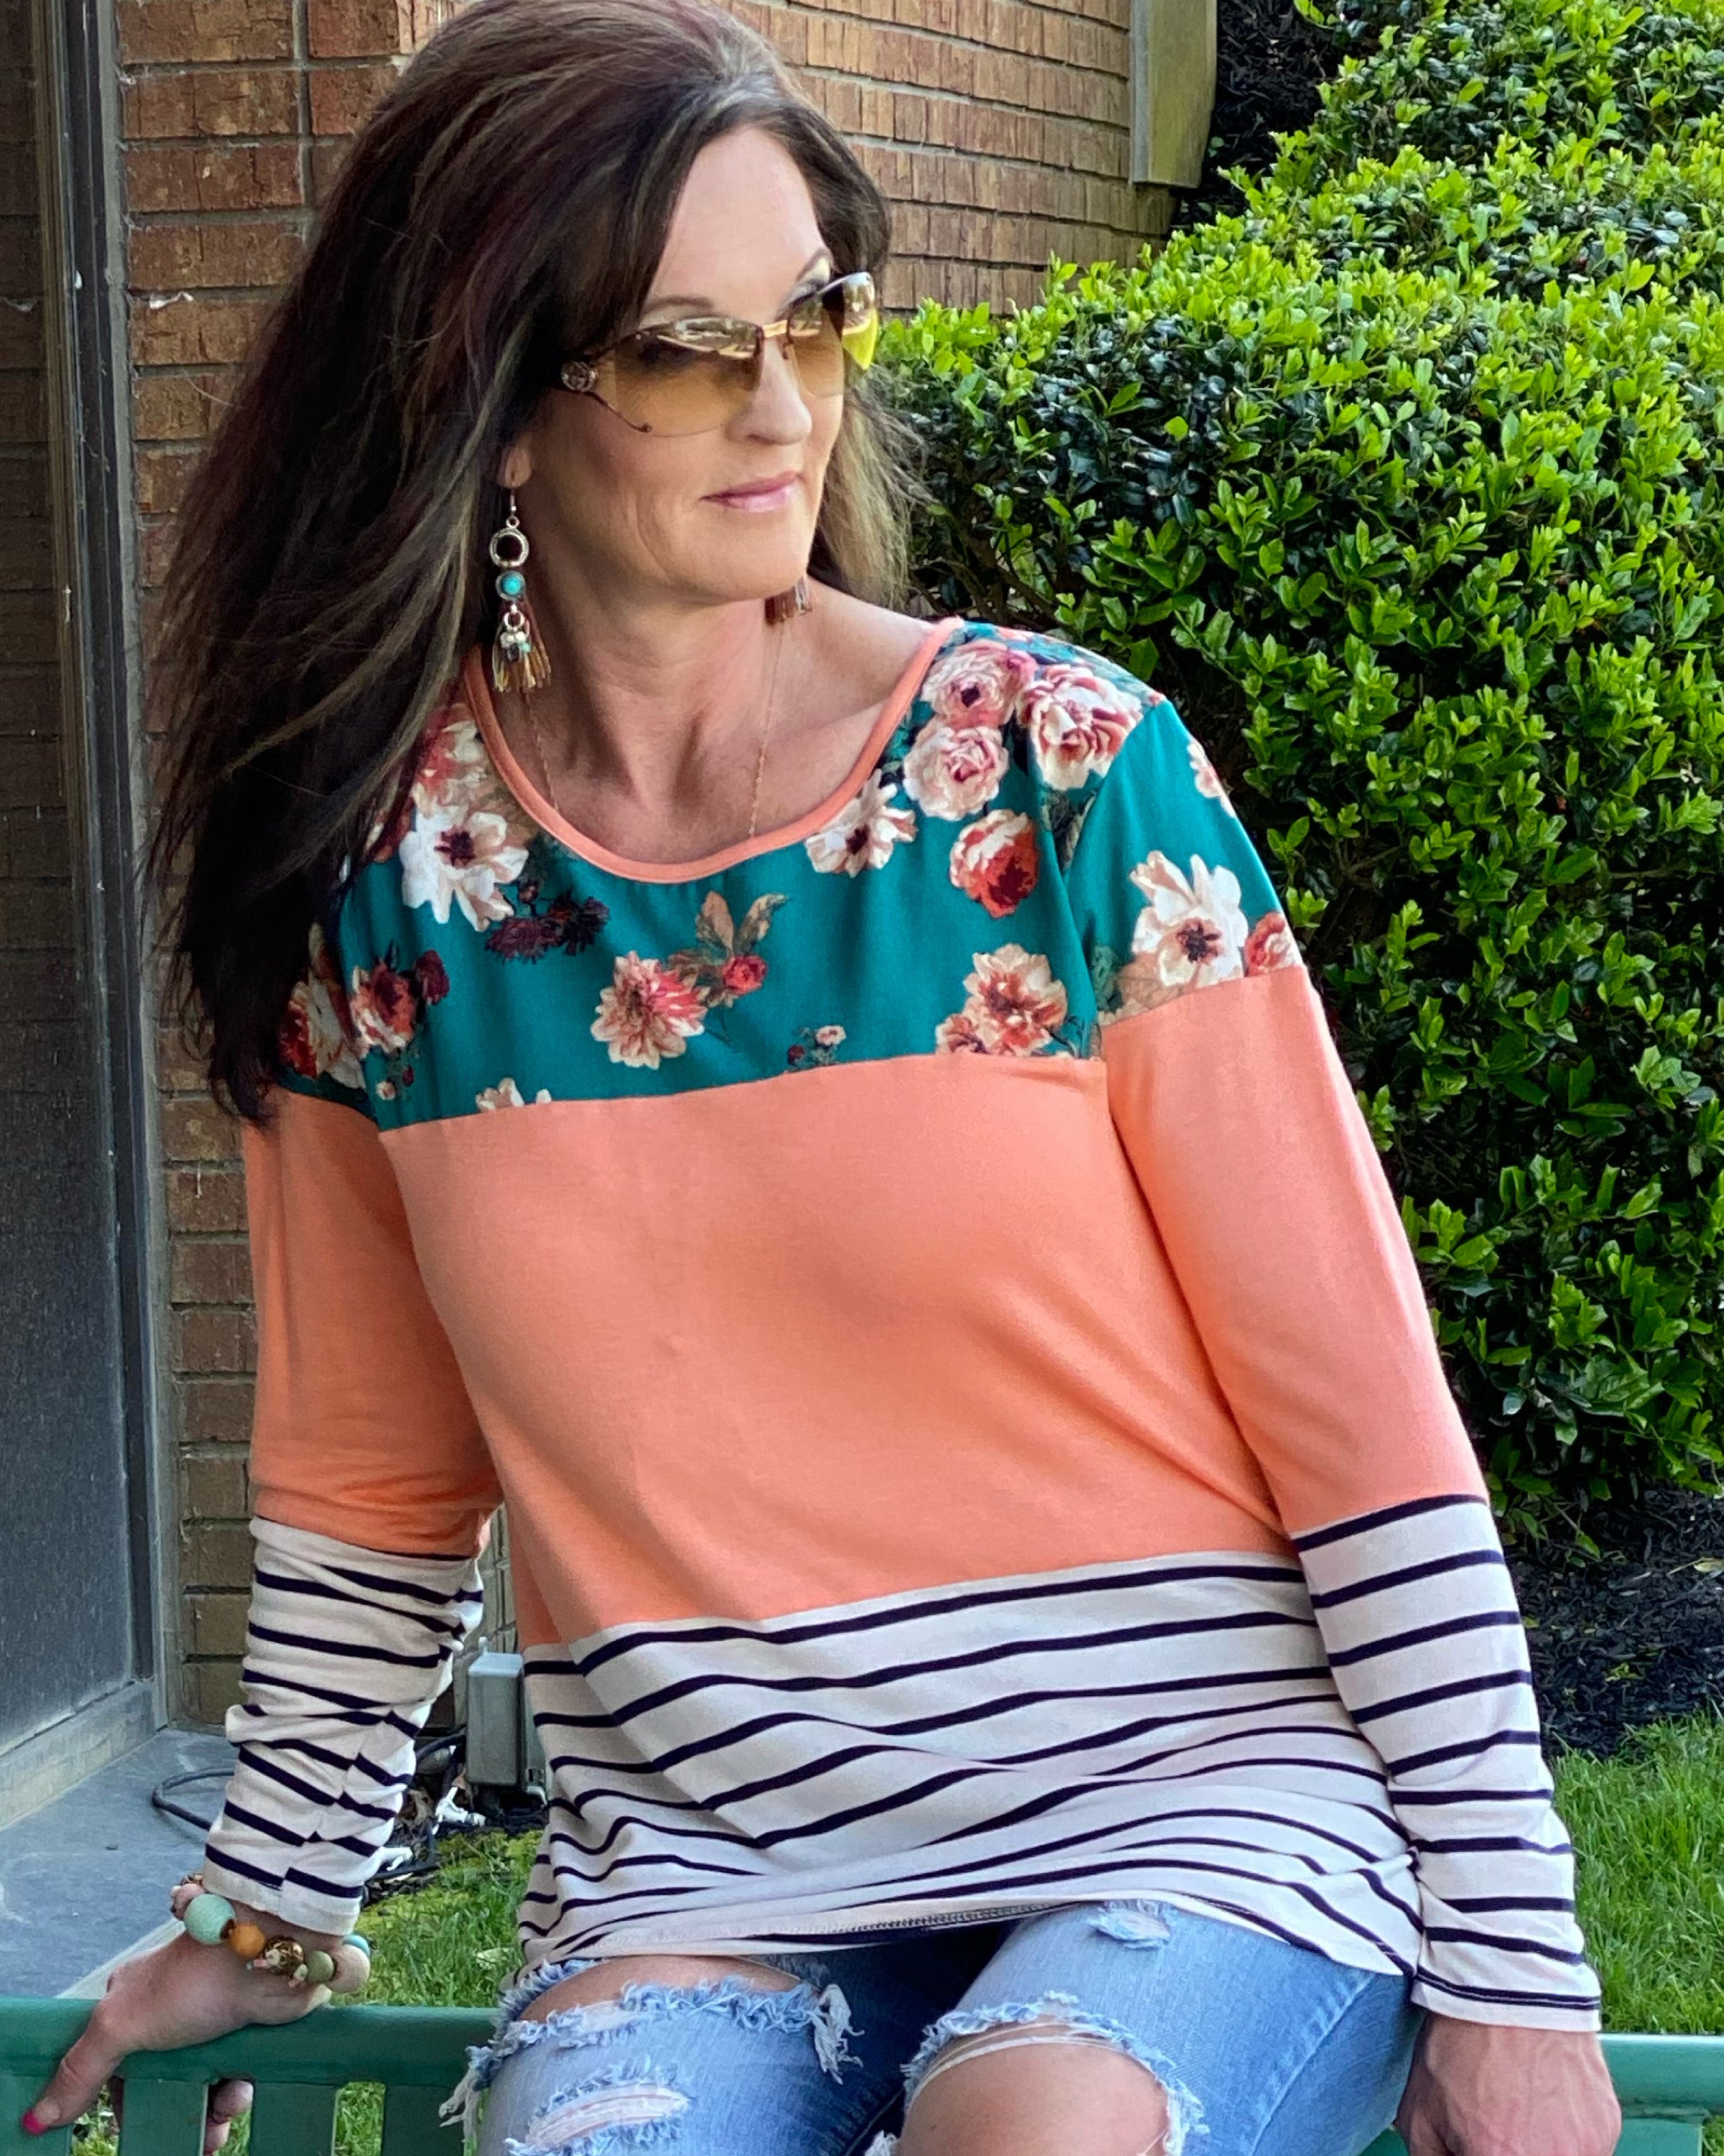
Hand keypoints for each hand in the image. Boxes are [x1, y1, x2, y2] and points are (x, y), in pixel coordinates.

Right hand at [25, 1915, 335, 2153]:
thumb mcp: (120, 2025)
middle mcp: (170, 2011)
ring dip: (211, 2108)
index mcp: (131, 2002)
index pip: (115, 2066)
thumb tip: (37, 2117)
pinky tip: (240, 2090)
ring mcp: (209, 2021)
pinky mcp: (245, 2030)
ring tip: (219, 2114)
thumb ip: (80, 2071)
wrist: (268, 1958)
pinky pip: (234, 2077)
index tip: (136, 2122)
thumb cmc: (192, 1980)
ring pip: (201, 2084)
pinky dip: (235, 2091)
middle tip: (191, 2137)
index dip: (126, 2099)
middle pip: (162, 2081)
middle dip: (174, 2111)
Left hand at [1396, 2014, 1620, 2155]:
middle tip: (1497, 2138)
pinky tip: (1541, 2105)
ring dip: (1540, 2150)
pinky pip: (1586, 2151)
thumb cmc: (1457, 2049)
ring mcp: (1589, 2151)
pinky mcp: (1608, 2127)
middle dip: (1508, 2153)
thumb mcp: (1420, 2116)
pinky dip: (1565, 2141)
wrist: (1508, 1986)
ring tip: (1518, 2120)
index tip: (1475, 2150)